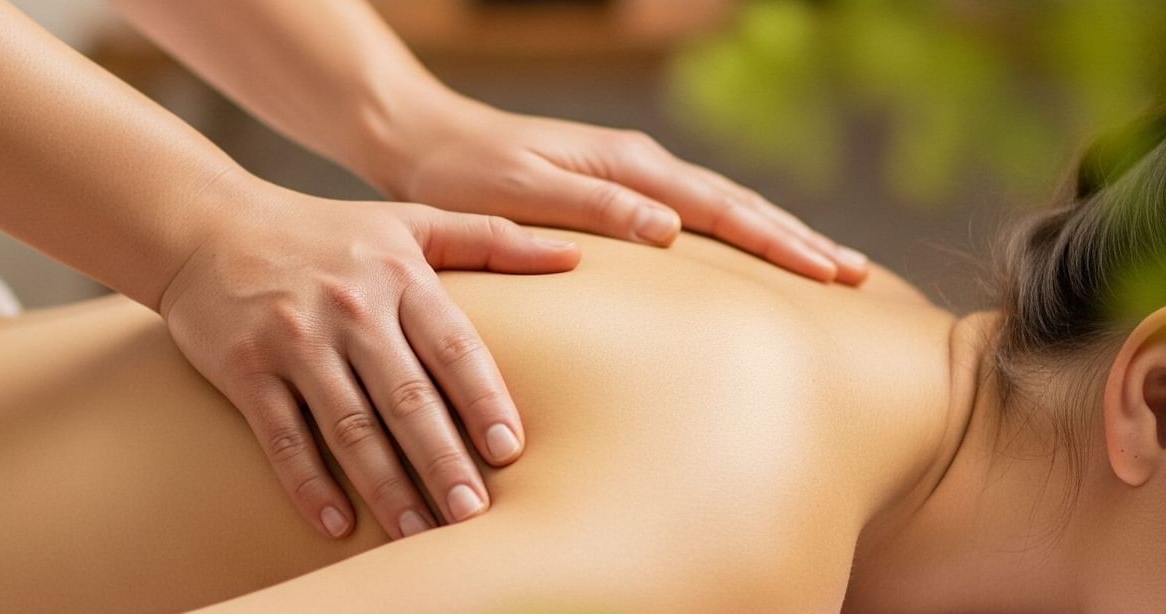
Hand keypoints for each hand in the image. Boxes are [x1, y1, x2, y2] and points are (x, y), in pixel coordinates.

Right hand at [158, 180, 579, 538]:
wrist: (206, 225)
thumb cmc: (323, 232)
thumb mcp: (408, 221)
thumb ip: (490, 238)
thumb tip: (575, 257)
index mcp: (397, 273)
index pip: (452, 344)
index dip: (482, 398)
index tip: (510, 450)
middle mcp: (349, 306)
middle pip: (404, 395)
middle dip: (442, 459)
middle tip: (472, 513)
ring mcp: (294, 339)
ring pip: (348, 426)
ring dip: (385, 486)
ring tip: (418, 533)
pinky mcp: (246, 369)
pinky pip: (282, 437)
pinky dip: (309, 484)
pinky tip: (337, 525)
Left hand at [370, 100, 868, 284]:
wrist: (421, 143)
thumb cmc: (462, 174)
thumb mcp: (521, 192)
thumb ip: (592, 208)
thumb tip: (669, 230)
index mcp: (627, 165)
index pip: (722, 208)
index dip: (780, 242)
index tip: (832, 274)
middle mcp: (639, 166)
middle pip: (738, 206)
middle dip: (799, 241)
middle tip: (858, 279)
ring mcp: (630, 177)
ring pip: (720, 210)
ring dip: (773, 239)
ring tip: (824, 271)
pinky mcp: (613, 192)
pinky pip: (689, 218)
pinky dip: (730, 238)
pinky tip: (742, 265)